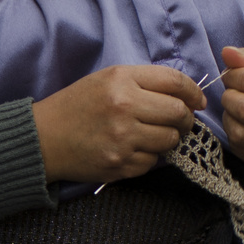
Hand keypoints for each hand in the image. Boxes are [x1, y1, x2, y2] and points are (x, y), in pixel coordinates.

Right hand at [34, 65, 205, 184]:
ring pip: (170, 139)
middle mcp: (125, 107)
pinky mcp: (120, 164)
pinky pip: (152, 161)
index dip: (194, 92)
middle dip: (186, 118)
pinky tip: (133, 148)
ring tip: (153, 134)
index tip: (198, 101)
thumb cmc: (78, 105)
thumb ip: (145, 81)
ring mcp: (123, 138)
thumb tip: (186, 95)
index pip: (175, 82)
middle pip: (178, 113)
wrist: (44, 138)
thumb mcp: (108, 79)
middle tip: (181, 120)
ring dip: (169, 138)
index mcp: (122, 80)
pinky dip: (150, 156)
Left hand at [219, 46, 243, 165]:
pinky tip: (243, 123)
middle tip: (234, 93)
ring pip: (238, 133)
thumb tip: (227, 53)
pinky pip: (240, 149)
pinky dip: (234, 134)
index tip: (233, 75)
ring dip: (229, 118)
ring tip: (238, 108)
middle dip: (229, 98)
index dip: (231, 76)